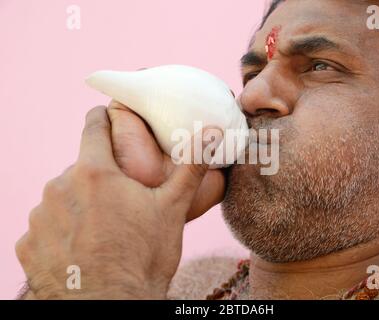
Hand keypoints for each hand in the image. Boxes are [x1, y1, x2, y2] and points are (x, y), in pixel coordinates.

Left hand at [15, 106, 222, 298]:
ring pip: (62, 198)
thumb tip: (212, 131)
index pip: (94, 126)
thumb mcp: (172, 208)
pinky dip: (62, 232)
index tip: (108, 120)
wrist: (111, 305)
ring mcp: (41, 218)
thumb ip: (190, 166)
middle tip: (121, 200)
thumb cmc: (143, 257)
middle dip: (99, 179)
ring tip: (102, 230)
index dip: (103, 120)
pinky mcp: (29, 245)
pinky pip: (46, 227)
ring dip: (79, 206)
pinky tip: (81, 249)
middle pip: (81, 169)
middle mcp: (60, 188)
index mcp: (95, 172)